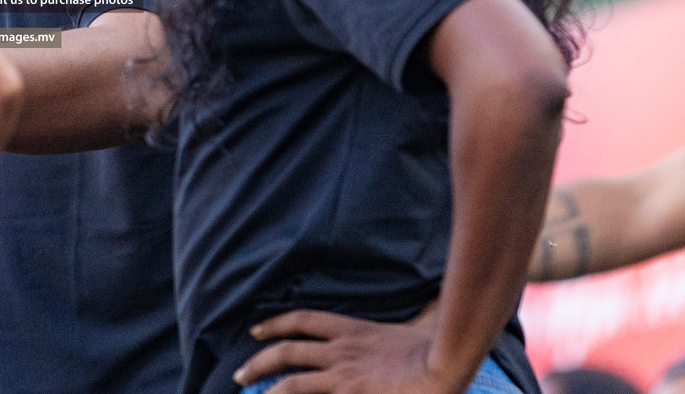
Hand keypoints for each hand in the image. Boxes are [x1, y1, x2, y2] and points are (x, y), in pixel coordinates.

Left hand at [237, 304, 464, 393]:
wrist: (446, 365)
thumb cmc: (439, 347)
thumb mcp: (425, 323)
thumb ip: (424, 313)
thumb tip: (436, 299)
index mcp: (354, 330)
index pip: (304, 320)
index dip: (276, 323)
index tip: (256, 329)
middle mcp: (341, 351)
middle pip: (287, 350)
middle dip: (258, 361)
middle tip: (238, 374)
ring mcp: (343, 375)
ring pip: (291, 382)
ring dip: (265, 388)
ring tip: (244, 392)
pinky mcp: (349, 393)